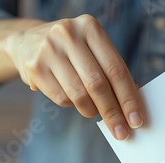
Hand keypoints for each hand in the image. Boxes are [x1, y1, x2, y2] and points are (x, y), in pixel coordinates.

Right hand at [5, 14, 143, 139]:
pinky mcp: (34, 67)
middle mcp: (68, 35)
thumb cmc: (73, 51)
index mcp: (90, 27)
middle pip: (97, 84)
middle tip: (122, 132)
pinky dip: (72, 105)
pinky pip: (62, 99)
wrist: (28, 41)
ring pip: (79, 95)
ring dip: (92, 111)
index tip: (137, 120)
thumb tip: (133, 107)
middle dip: (113, 113)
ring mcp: (48, 50)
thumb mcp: (93, 50)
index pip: (116, 69)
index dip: (128, 98)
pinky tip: (72, 98)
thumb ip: (112, 72)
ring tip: (95, 112)